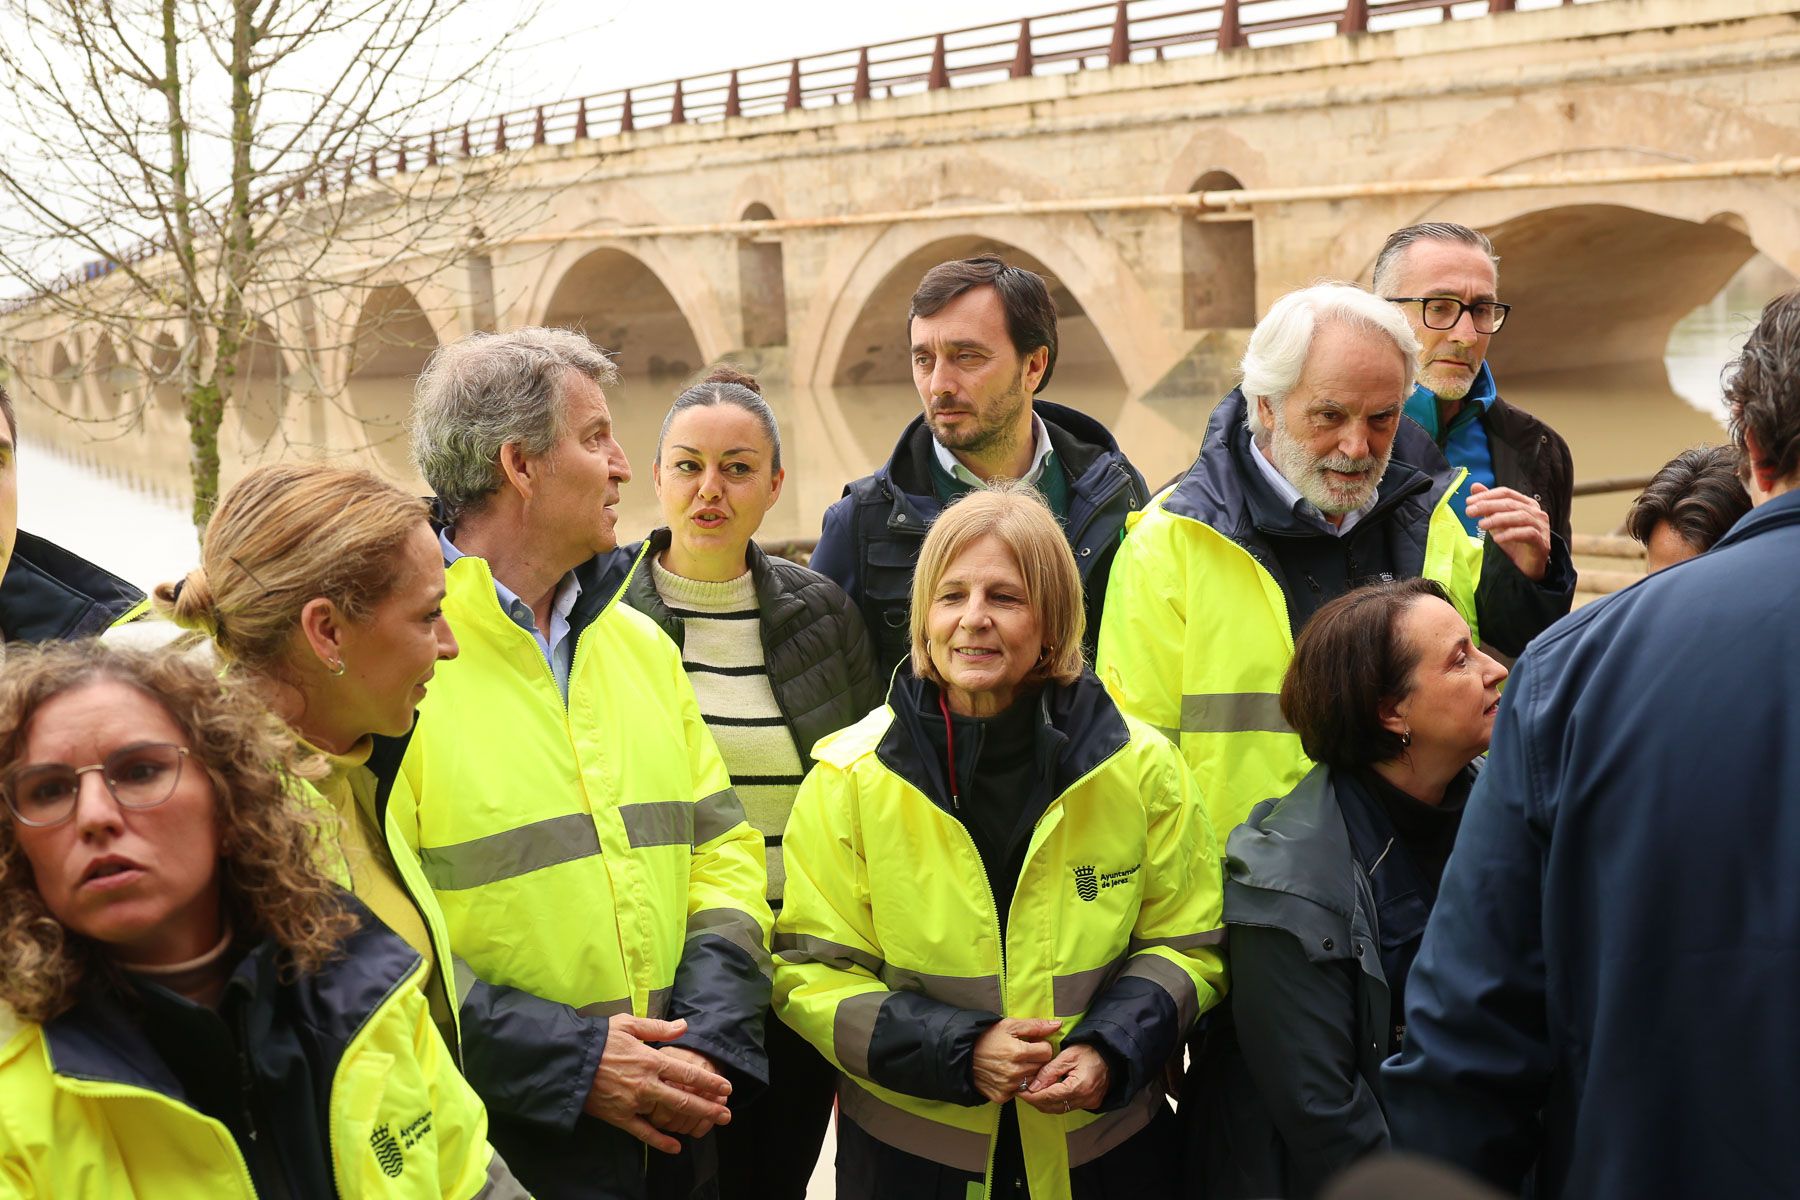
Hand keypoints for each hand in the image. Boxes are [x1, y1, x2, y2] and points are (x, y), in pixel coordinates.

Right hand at [583, 1015, 732, 1153]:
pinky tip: (675, 1148)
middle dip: (709, 1106)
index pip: (688, 1072)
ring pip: (669, 1114)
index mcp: (651, 1059)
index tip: (726, 1087)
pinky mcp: (620, 1117)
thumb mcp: (628, 1024)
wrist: (569, 1060)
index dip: (709, 1081)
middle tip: (727, 1114)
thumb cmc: (599, 1040)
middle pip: (685, 1097)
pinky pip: (643, 1132)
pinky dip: (660, 1141)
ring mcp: (634, 1102)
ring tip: (712, 1125)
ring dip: (693, 1120)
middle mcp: (647, 1083)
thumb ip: (658, 1027)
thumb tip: (684, 1026)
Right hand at [971, 1018, 1061, 1104]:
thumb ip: (1035, 1026)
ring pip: (1032, 1080)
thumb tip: (1057, 1025)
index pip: (1047, 1052)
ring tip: (1016, 1063)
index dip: (1041, 1046)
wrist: (963, 1054)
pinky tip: (1007, 1074)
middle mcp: (1015, 1072)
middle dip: (1036, 1059)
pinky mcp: (1002, 1096)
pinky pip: (1019, 1091)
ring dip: (1028, 1072)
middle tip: (1024, 1053)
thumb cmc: (987, 1037)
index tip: (1033, 1044)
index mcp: (1018, 1052)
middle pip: (1041, 1067)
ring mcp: (1008, 1086)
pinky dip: (1017, 1084)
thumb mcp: (1009, 1025)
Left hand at [1021, 1043, 1110, 1115]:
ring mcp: (1088, 1103)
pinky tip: (1047, 1093)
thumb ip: (1049, 1071)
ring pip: (1059, 1109)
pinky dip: (1055, 1102)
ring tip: (1033, 1092)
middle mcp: (1085, 1099)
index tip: (1020, 1091)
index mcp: (1079, 1086)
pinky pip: (1067, 1107)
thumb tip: (1033, 1086)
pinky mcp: (1090, 1103)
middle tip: (1023, 1091)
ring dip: (1044, 1103)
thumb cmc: (1090, 1050)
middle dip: (1036, 1101)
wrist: (1110, 1054)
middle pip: (1053, 1107)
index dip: (1032, 1096)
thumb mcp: (1067, 1055)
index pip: (1049, 1097)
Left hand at [1465, 483, 1549, 581]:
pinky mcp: (1542, 542)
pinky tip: (1497, 539)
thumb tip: (1475, 486)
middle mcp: (1536, 512)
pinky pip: (1528, 533)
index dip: (1487, 495)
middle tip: (1470, 512)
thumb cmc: (1513, 541)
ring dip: (1498, 519)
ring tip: (1481, 525)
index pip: (1506, 493)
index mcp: (1526, 503)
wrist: (1525, 566)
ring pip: (1520, 516)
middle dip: (1488, 506)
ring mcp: (1541, 526)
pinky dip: (1511, 534)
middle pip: (1511, 504)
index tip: (1468, 502)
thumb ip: (1488, 504)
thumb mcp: (1496, 521)